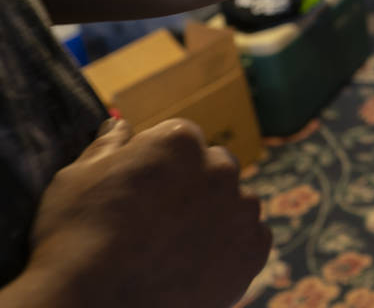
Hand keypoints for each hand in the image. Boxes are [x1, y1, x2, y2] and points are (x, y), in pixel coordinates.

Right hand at [17, 118, 270, 307]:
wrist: (95, 304)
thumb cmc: (77, 236)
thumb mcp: (78, 177)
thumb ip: (108, 145)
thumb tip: (121, 125)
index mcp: (180, 140)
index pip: (180, 140)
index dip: (160, 166)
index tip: (142, 192)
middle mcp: (221, 168)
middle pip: (215, 168)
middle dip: (195, 187)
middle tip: (161, 221)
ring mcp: (242, 210)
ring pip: (235, 205)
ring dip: (216, 218)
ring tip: (177, 249)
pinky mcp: (255, 250)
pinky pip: (252, 241)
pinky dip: (232, 251)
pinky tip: (198, 266)